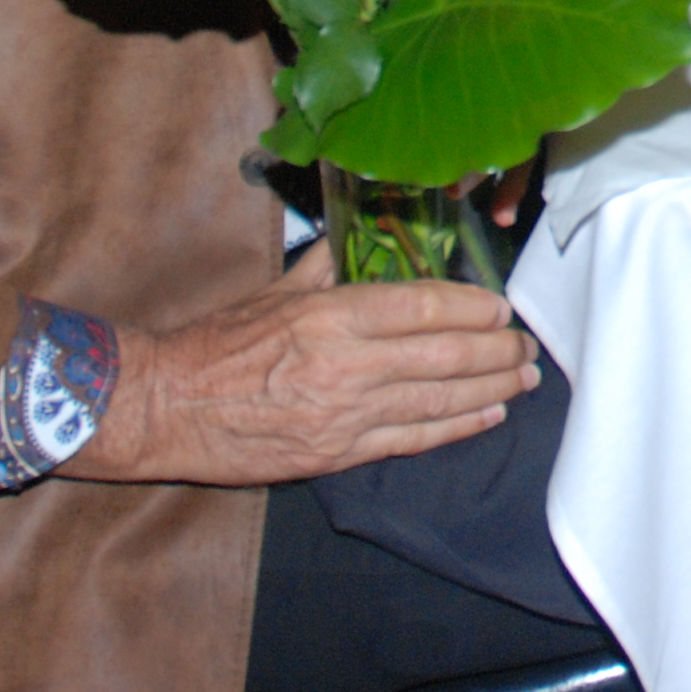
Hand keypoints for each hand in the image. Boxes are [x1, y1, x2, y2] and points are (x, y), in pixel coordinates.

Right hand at [65, 240, 534, 486]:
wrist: (162, 408)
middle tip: (528, 346)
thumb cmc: (214, 343)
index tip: (501, 307)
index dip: (471, 307)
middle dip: (495, 351)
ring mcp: (343, 415)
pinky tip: (487, 415)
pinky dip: (455, 427)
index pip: (422, 307)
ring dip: (490, 389)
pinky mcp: (335, 455)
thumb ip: (330, 264)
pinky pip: (410, 440)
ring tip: (524, 378)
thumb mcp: (276, 289)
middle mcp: (345, 365)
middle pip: (443, 356)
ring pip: (437, 401)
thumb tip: (366, 235)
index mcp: (330, 315)